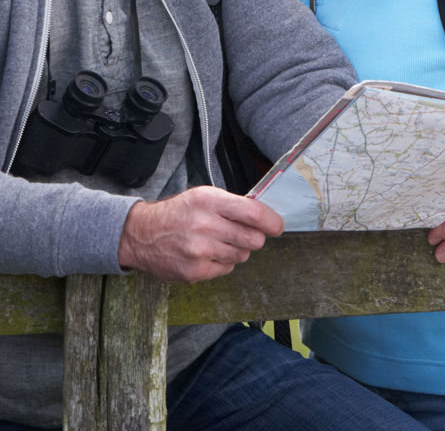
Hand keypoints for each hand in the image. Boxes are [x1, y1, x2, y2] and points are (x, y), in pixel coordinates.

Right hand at [117, 185, 283, 281]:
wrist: (143, 234)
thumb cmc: (179, 213)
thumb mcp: (204, 196)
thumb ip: (233, 204)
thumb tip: (265, 215)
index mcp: (209, 201)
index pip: (253, 213)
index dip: (271, 221)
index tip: (277, 226)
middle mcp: (205, 225)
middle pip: (252, 239)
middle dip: (254, 237)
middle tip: (244, 233)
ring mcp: (200, 250)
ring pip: (242, 255)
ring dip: (237, 249)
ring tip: (219, 241)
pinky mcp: (195, 271)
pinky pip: (227, 268)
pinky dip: (223, 262)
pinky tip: (208, 253)